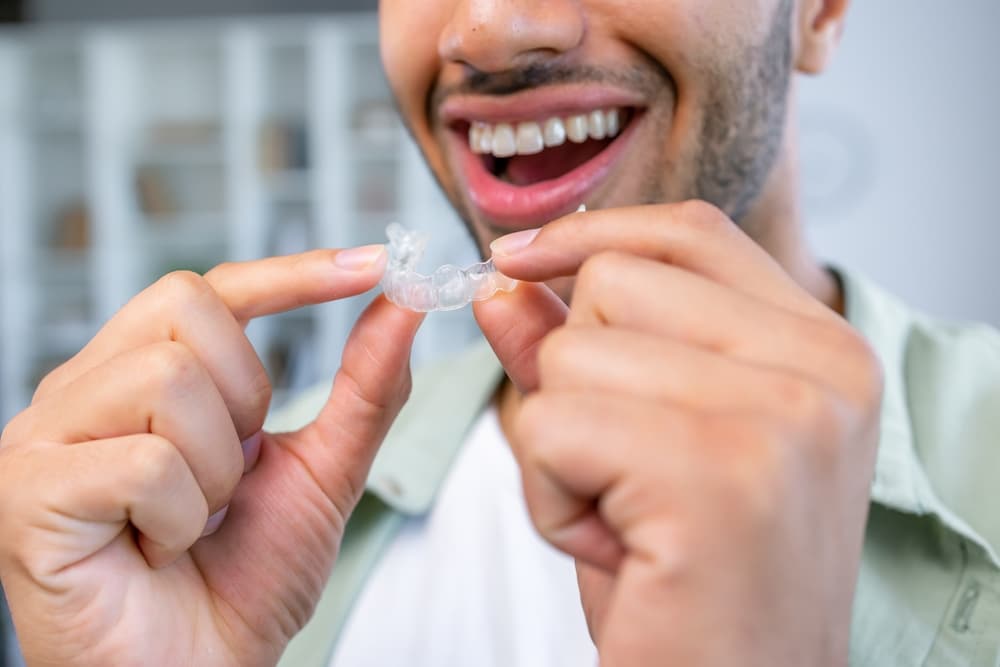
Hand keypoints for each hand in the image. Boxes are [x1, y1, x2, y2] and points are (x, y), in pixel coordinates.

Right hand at [0, 247, 423, 665]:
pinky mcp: (25, 493)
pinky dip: (180, 515)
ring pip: (167, 379)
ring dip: (216, 468)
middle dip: (246, 397)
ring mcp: (42, 437)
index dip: (291, 273)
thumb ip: (364, 387)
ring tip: (193, 520)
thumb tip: (403, 302)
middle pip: (186, 308)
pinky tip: (158, 549)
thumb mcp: (322, 471)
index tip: (371, 265)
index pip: (211, 289)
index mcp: (141, 375)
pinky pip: (142, 460)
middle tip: (233, 473)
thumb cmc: (245, 578)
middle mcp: (83, 390)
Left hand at [475, 201, 882, 665]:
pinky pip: (552, 426)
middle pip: (611, 283)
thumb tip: (503, 280)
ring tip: (626, 521)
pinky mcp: (719, 475)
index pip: (690, 234)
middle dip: (575, 380)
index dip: (589, 235)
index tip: (515, 260)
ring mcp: (783, 416)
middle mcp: (824, 368)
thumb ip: (579, 348)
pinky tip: (613, 551)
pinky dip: (549, 497)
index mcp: (825, 349)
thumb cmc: (689, 580)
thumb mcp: (637, 440)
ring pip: (569, 352)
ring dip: (559, 448)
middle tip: (631, 480)